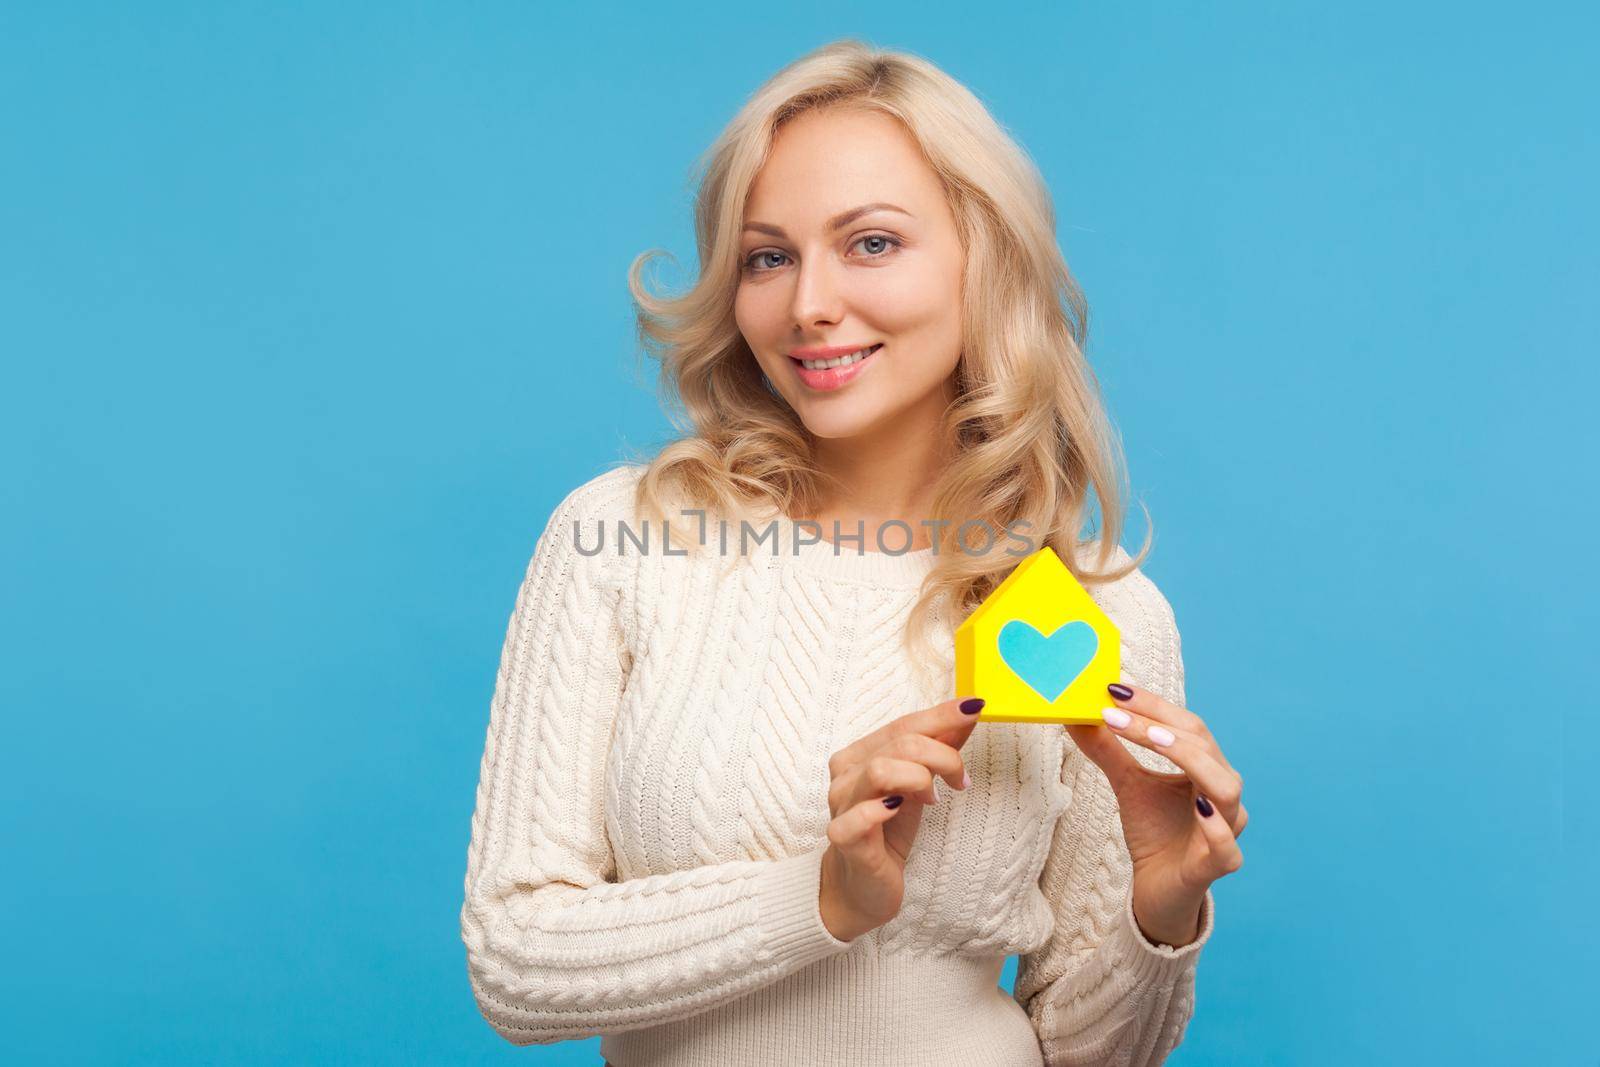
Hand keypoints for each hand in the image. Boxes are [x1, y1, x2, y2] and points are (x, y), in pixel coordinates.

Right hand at [818, 696, 984, 941]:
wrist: (863, 888)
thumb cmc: (889, 833)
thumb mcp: (919, 786)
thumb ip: (938, 749)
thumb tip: (968, 713)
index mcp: (859, 755)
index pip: (903, 724)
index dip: (941, 715)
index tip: (975, 708)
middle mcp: (845, 775)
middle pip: (900, 743)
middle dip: (942, 755)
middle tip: (961, 780)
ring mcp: (841, 806)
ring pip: (881, 770)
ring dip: (919, 778)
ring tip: (932, 798)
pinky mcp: (843, 839)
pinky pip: (861, 816)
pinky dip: (883, 810)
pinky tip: (899, 812)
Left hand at [1065, 683, 1246, 946]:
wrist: (1159, 889)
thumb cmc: (1153, 832)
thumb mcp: (1126, 784)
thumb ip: (1107, 749)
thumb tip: (1077, 714)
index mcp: (1206, 768)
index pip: (1186, 726)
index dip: (1153, 706)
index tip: (1114, 690)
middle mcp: (1223, 793)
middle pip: (1203, 746)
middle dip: (1160, 725)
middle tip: (1118, 711)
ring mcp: (1227, 828)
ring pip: (1224, 787)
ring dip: (1189, 759)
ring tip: (1154, 739)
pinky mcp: (1220, 863)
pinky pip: (1225, 843)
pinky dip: (1214, 825)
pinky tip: (1197, 806)